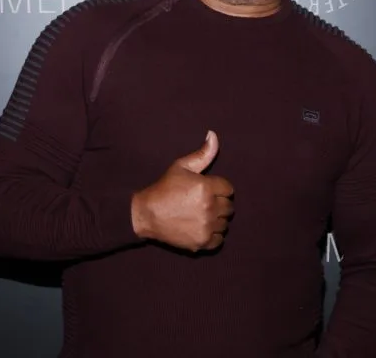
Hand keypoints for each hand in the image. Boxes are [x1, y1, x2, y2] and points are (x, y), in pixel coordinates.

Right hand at [131, 130, 234, 251]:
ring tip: (200, 216)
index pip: (228, 189)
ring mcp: (206, 226)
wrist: (146, 214)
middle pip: (229, 207)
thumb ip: (202, 154)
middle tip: (202, 204)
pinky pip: (219, 240)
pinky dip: (212, 236)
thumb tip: (213, 135)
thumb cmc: (164, 188)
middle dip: (219, 204)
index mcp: (207, 187)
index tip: (206, 191)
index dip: (218, 189)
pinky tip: (200, 228)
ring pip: (224, 224)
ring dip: (216, 220)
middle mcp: (209, 207)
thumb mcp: (181, 166)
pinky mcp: (202, 242)